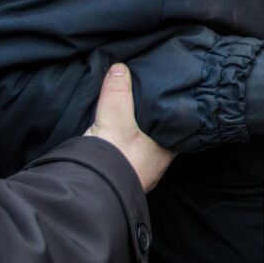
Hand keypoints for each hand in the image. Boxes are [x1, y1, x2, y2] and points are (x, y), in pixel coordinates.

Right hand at [85, 64, 173, 191]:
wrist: (85, 194)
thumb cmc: (112, 157)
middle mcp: (153, 167)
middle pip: (158, 139)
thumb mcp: (114, 116)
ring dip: (134, 137)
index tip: (169, 99)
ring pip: (140, 150)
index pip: (178, 129)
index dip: (173, 114)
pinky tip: (110, 137)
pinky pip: (123, 158)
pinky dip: (120, 147)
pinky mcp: (116, 179)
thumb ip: (118, 91)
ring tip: (127, 117)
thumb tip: (120, 68)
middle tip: (146, 103)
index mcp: (164, 153)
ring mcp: (135, 176)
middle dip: (152, 124)